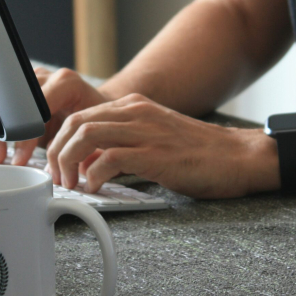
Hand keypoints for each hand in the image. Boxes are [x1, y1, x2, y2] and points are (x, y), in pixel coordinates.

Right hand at [0, 67, 112, 164]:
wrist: (99, 109)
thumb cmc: (100, 121)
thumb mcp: (95, 131)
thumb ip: (79, 145)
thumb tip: (63, 170)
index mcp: (66, 83)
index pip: (36, 107)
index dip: (24, 135)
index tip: (20, 158)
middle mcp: (45, 78)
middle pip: (11, 102)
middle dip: (1, 133)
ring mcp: (29, 82)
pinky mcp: (18, 92)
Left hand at [45, 93, 280, 198]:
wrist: (239, 157)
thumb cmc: (200, 154)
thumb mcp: (153, 139)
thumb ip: (121, 145)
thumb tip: (87, 163)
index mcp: (134, 106)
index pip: (80, 114)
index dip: (60, 140)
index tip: (56, 164)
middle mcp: (136, 112)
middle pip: (75, 121)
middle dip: (57, 151)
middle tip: (58, 177)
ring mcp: (146, 130)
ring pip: (85, 135)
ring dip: (68, 162)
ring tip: (72, 184)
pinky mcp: (155, 154)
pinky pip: (108, 159)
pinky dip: (94, 176)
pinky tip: (96, 188)